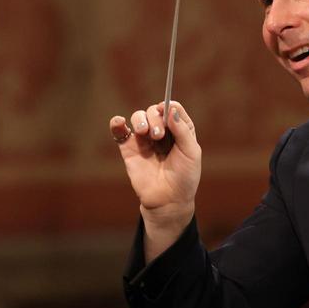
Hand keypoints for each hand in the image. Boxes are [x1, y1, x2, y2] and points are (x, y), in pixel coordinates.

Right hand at [109, 101, 201, 258]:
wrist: (168, 201)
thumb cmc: (184, 178)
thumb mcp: (191, 152)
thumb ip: (182, 130)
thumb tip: (170, 109)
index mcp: (179, 131)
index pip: (172, 109)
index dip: (169, 106)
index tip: (166, 110)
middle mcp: (161, 132)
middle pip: (154, 111)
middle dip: (155, 118)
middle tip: (158, 135)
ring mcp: (144, 140)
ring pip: (138, 117)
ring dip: (140, 119)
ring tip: (144, 133)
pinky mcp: (129, 149)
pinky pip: (120, 131)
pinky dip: (117, 123)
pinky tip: (119, 122)